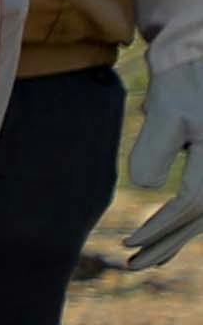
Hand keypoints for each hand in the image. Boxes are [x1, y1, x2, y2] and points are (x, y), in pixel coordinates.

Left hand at [120, 56, 202, 272]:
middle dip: (168, 242)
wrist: (200, 58)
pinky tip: (165, 239)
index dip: (161, 225)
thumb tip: (147, 189)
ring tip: (145, 262)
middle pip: (202, 217)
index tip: (129, 242)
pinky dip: (185, 223)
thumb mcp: (165, 112)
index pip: (192, 202)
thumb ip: (155, 150)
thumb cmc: (183, 83)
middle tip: (132, 265)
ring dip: (176, 238)